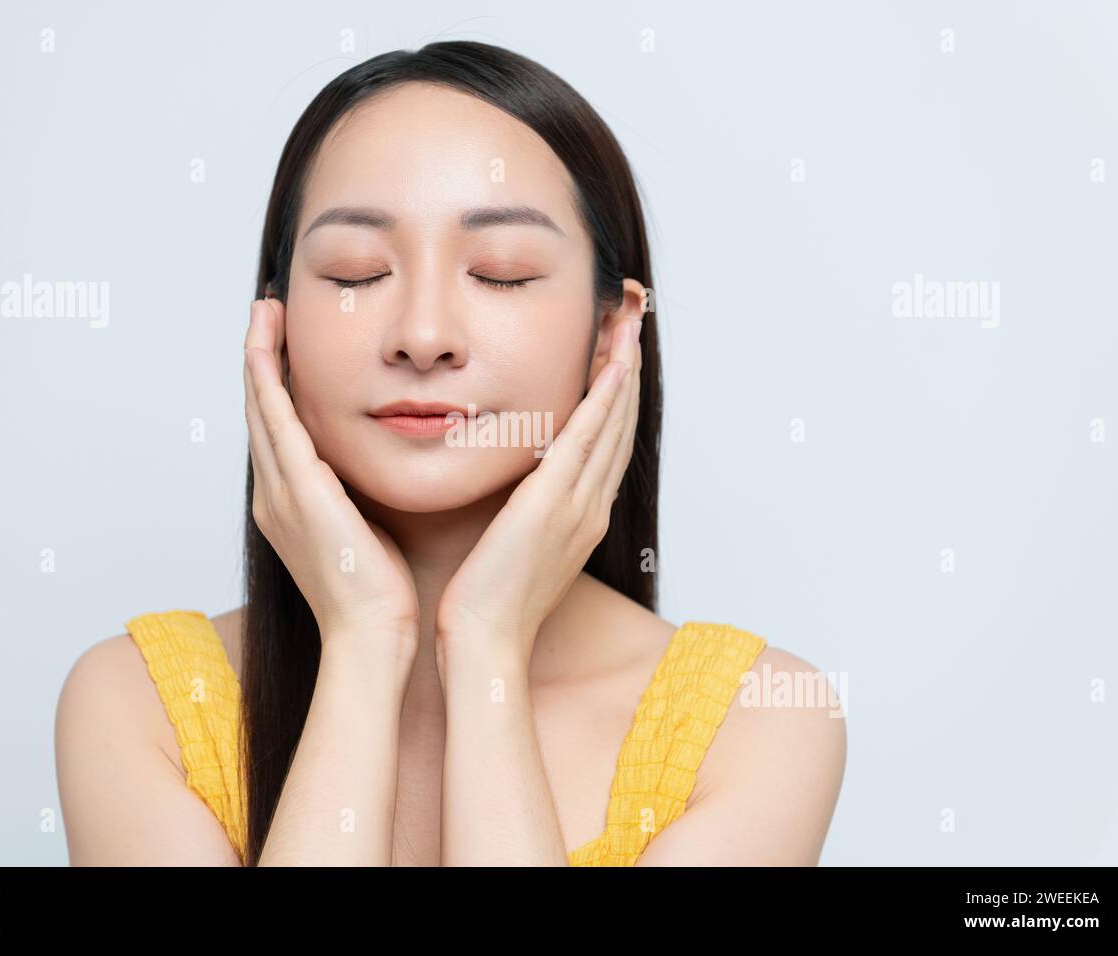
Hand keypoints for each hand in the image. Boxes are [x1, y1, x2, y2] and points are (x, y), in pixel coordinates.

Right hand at [244, 298, 418, 655]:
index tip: (285, 347)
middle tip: (264, 313)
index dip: (276, 387)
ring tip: (262, 313)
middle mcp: (273, 495)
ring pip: (260, 408)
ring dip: (258, 357)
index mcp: (290, 506)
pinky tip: (264, 346)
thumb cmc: (379, 595)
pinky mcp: (296, 489)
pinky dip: (266, 379)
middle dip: (260, 360)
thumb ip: (361, 499)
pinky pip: (274, 420)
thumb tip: (377, 472)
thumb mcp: (367, 533)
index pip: (279, 433)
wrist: (371, 636)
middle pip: (260, 412)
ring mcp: (278, 492)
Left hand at [435, 315, 642, 661]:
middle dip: (628, 373)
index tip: (616, 355)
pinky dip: (604, 400)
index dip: (616, 399)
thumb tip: (512, 489)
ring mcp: (577, 505)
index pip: (606, 446)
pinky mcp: (553, 503)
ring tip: (630, 325)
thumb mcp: (513, 550)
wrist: (484, 642)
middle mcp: (589, 509)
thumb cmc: (486, 604)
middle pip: (620, 428)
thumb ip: (521, 514)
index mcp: (580, 519)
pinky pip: (587, 439)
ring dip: (623, 372)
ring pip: (612, 425)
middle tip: (633, 322)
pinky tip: (612, 364)